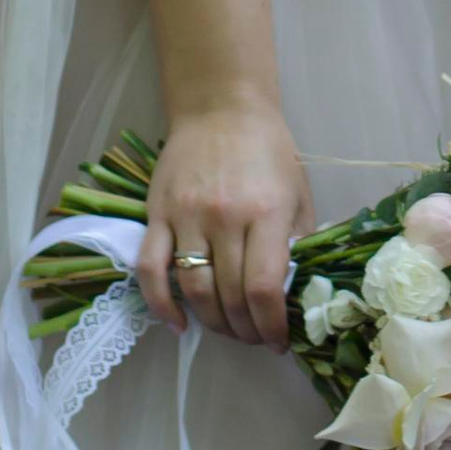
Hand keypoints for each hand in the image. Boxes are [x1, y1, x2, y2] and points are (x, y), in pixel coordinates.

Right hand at [140, 102, 311, 349]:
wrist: (221, 107)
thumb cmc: (268, 151)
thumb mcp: (298, 193)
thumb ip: (300, 243)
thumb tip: (297, 293)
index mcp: (267, 213)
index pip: (265, 289)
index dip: (272, 327)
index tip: (278, 341)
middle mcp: (225, 218)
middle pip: (230, 296)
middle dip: (246, 331)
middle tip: (255, 337)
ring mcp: (187, 217)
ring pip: (194, 291)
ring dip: (212, 323)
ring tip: (228, 329)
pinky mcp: (158, 214)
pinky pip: (150, 270)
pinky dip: (160, 305)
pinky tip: (177, 323)